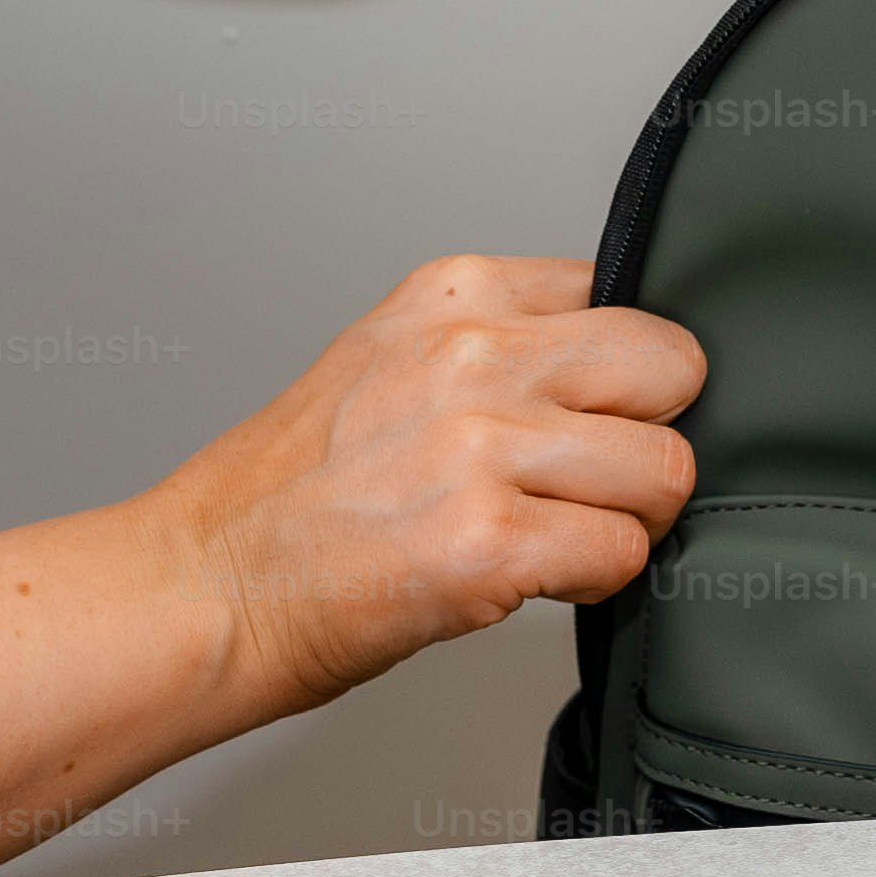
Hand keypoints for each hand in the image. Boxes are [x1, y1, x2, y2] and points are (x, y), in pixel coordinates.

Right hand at [142, 257, 705, 716]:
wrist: (206, 585)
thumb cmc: (287, 497)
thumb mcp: (385, 360)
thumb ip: (492, 344)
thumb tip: (606, 370)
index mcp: (453, 295)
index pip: (620, 291)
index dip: (623, 370)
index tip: (592, 413)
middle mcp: (473, 354)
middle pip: (669, 366)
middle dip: (653, 431)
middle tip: (598, 478)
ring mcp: (483, 445)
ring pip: (664, 468)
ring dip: (630, 517)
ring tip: (561, 535)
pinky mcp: (489, 539)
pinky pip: (623, 550)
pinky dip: (597, 579)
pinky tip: (537, 578)